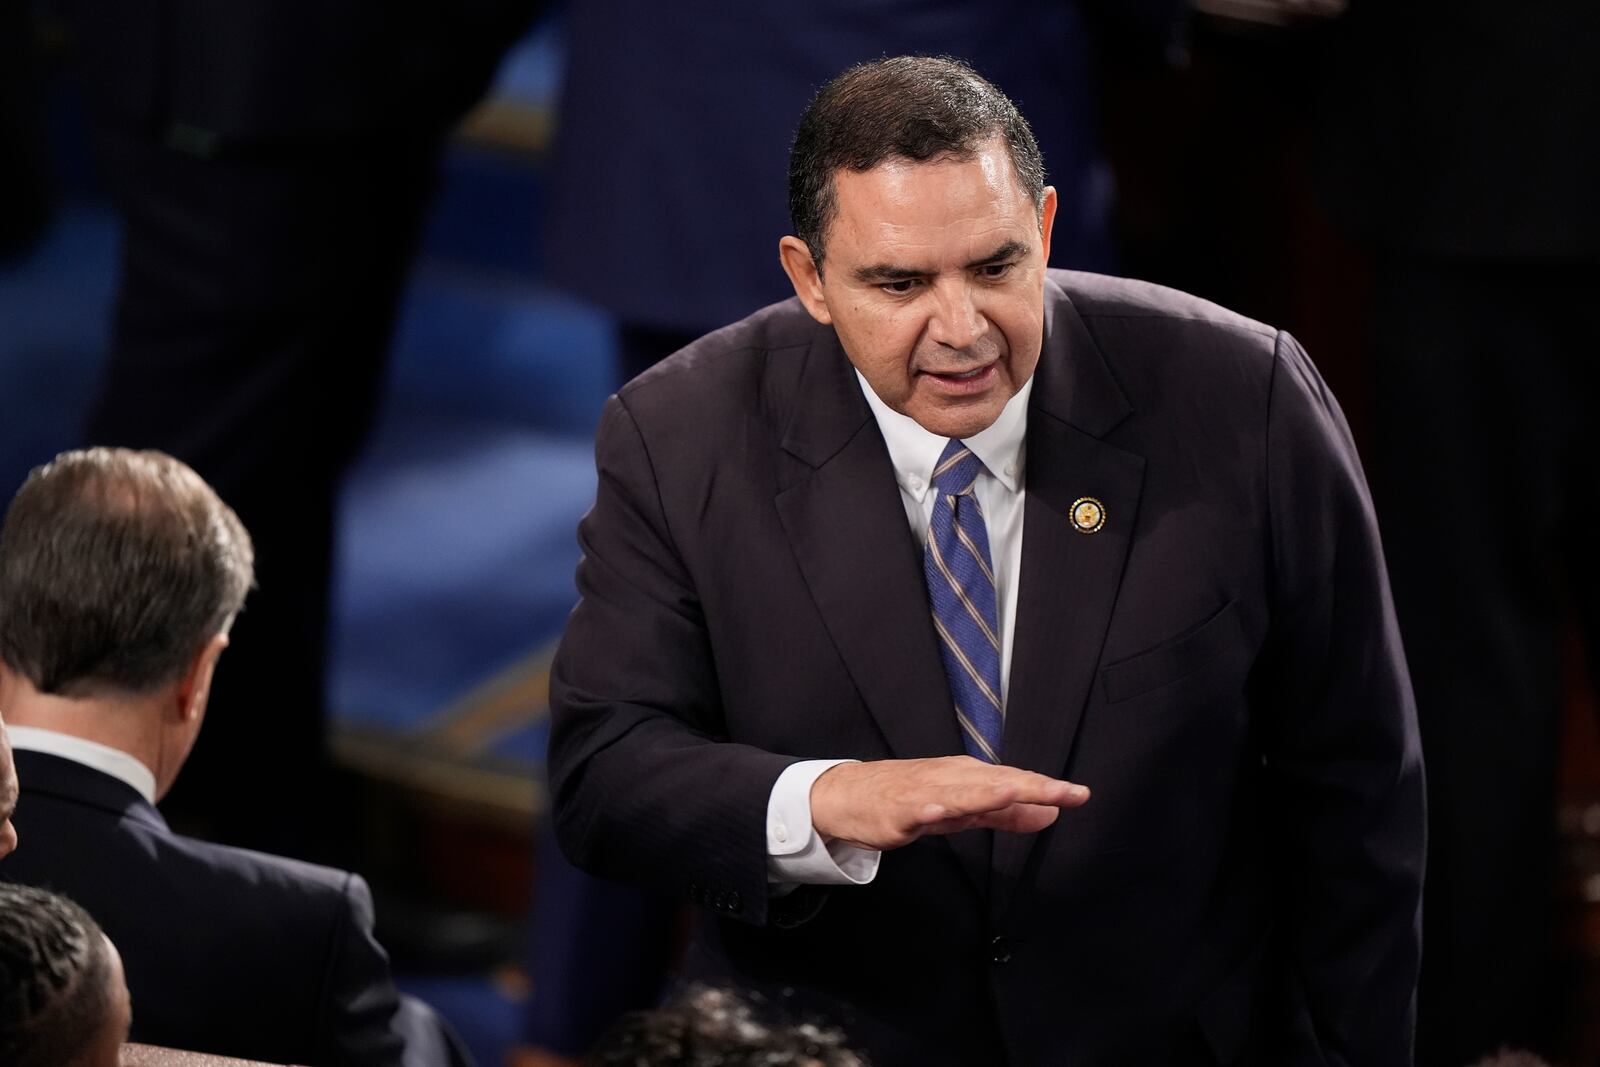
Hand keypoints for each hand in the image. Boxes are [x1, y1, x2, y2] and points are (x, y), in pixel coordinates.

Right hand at [809, 756, 1088, 851]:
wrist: (850, 796)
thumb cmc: (910, 799)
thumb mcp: (965, 810)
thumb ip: (1007, 814)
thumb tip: (1050, 814)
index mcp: (969, 777)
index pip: (1015, 781)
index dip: (1048, 788)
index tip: (1081, 794)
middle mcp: (951, 778)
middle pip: (997, 783)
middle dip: (1032, 787)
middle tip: (1067, 792)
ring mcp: (924, 792)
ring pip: (961, 793)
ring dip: (987, 792)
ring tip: (1014, 792)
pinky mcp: (897, 810)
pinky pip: (916, 809)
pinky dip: (929, 808)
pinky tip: (939, 810)